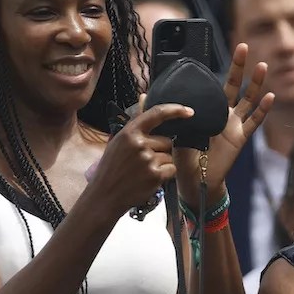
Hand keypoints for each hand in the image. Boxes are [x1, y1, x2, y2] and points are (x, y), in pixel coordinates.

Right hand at [84, 103, 191, 220]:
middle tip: (142, 163)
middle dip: (160, 151)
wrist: (104, 196)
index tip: (189, 111)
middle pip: (167, 141)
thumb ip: (135, 122)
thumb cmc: (110, 169)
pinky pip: (171, 169)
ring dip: (161, 165)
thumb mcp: (118, 142)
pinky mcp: (155, 175)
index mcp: (129, 132)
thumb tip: (144, 97)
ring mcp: (148, 160)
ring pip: (169, 157)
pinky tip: (148, 180)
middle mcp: (139, 144)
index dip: (175, 110)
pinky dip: (164, 176)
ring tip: (142, 173)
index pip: (157, 114)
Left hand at [175, 43, 274, 205]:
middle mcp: (222, 113)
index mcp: (206, 109)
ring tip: (262, 66)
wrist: (194, 179)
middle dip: (238, 66)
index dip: (216, 69)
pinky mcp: (239, 138)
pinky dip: (263, 110)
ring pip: (248, 99)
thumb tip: (142, 95)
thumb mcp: (169, 130)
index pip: (214, 84)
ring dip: (256, 83)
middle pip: (233, 85)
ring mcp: (232, 124)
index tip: (218, 52)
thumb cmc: (181, 155)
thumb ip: (160, 113)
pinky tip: (270, 97)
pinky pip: (254, 122)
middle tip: (243, 47)